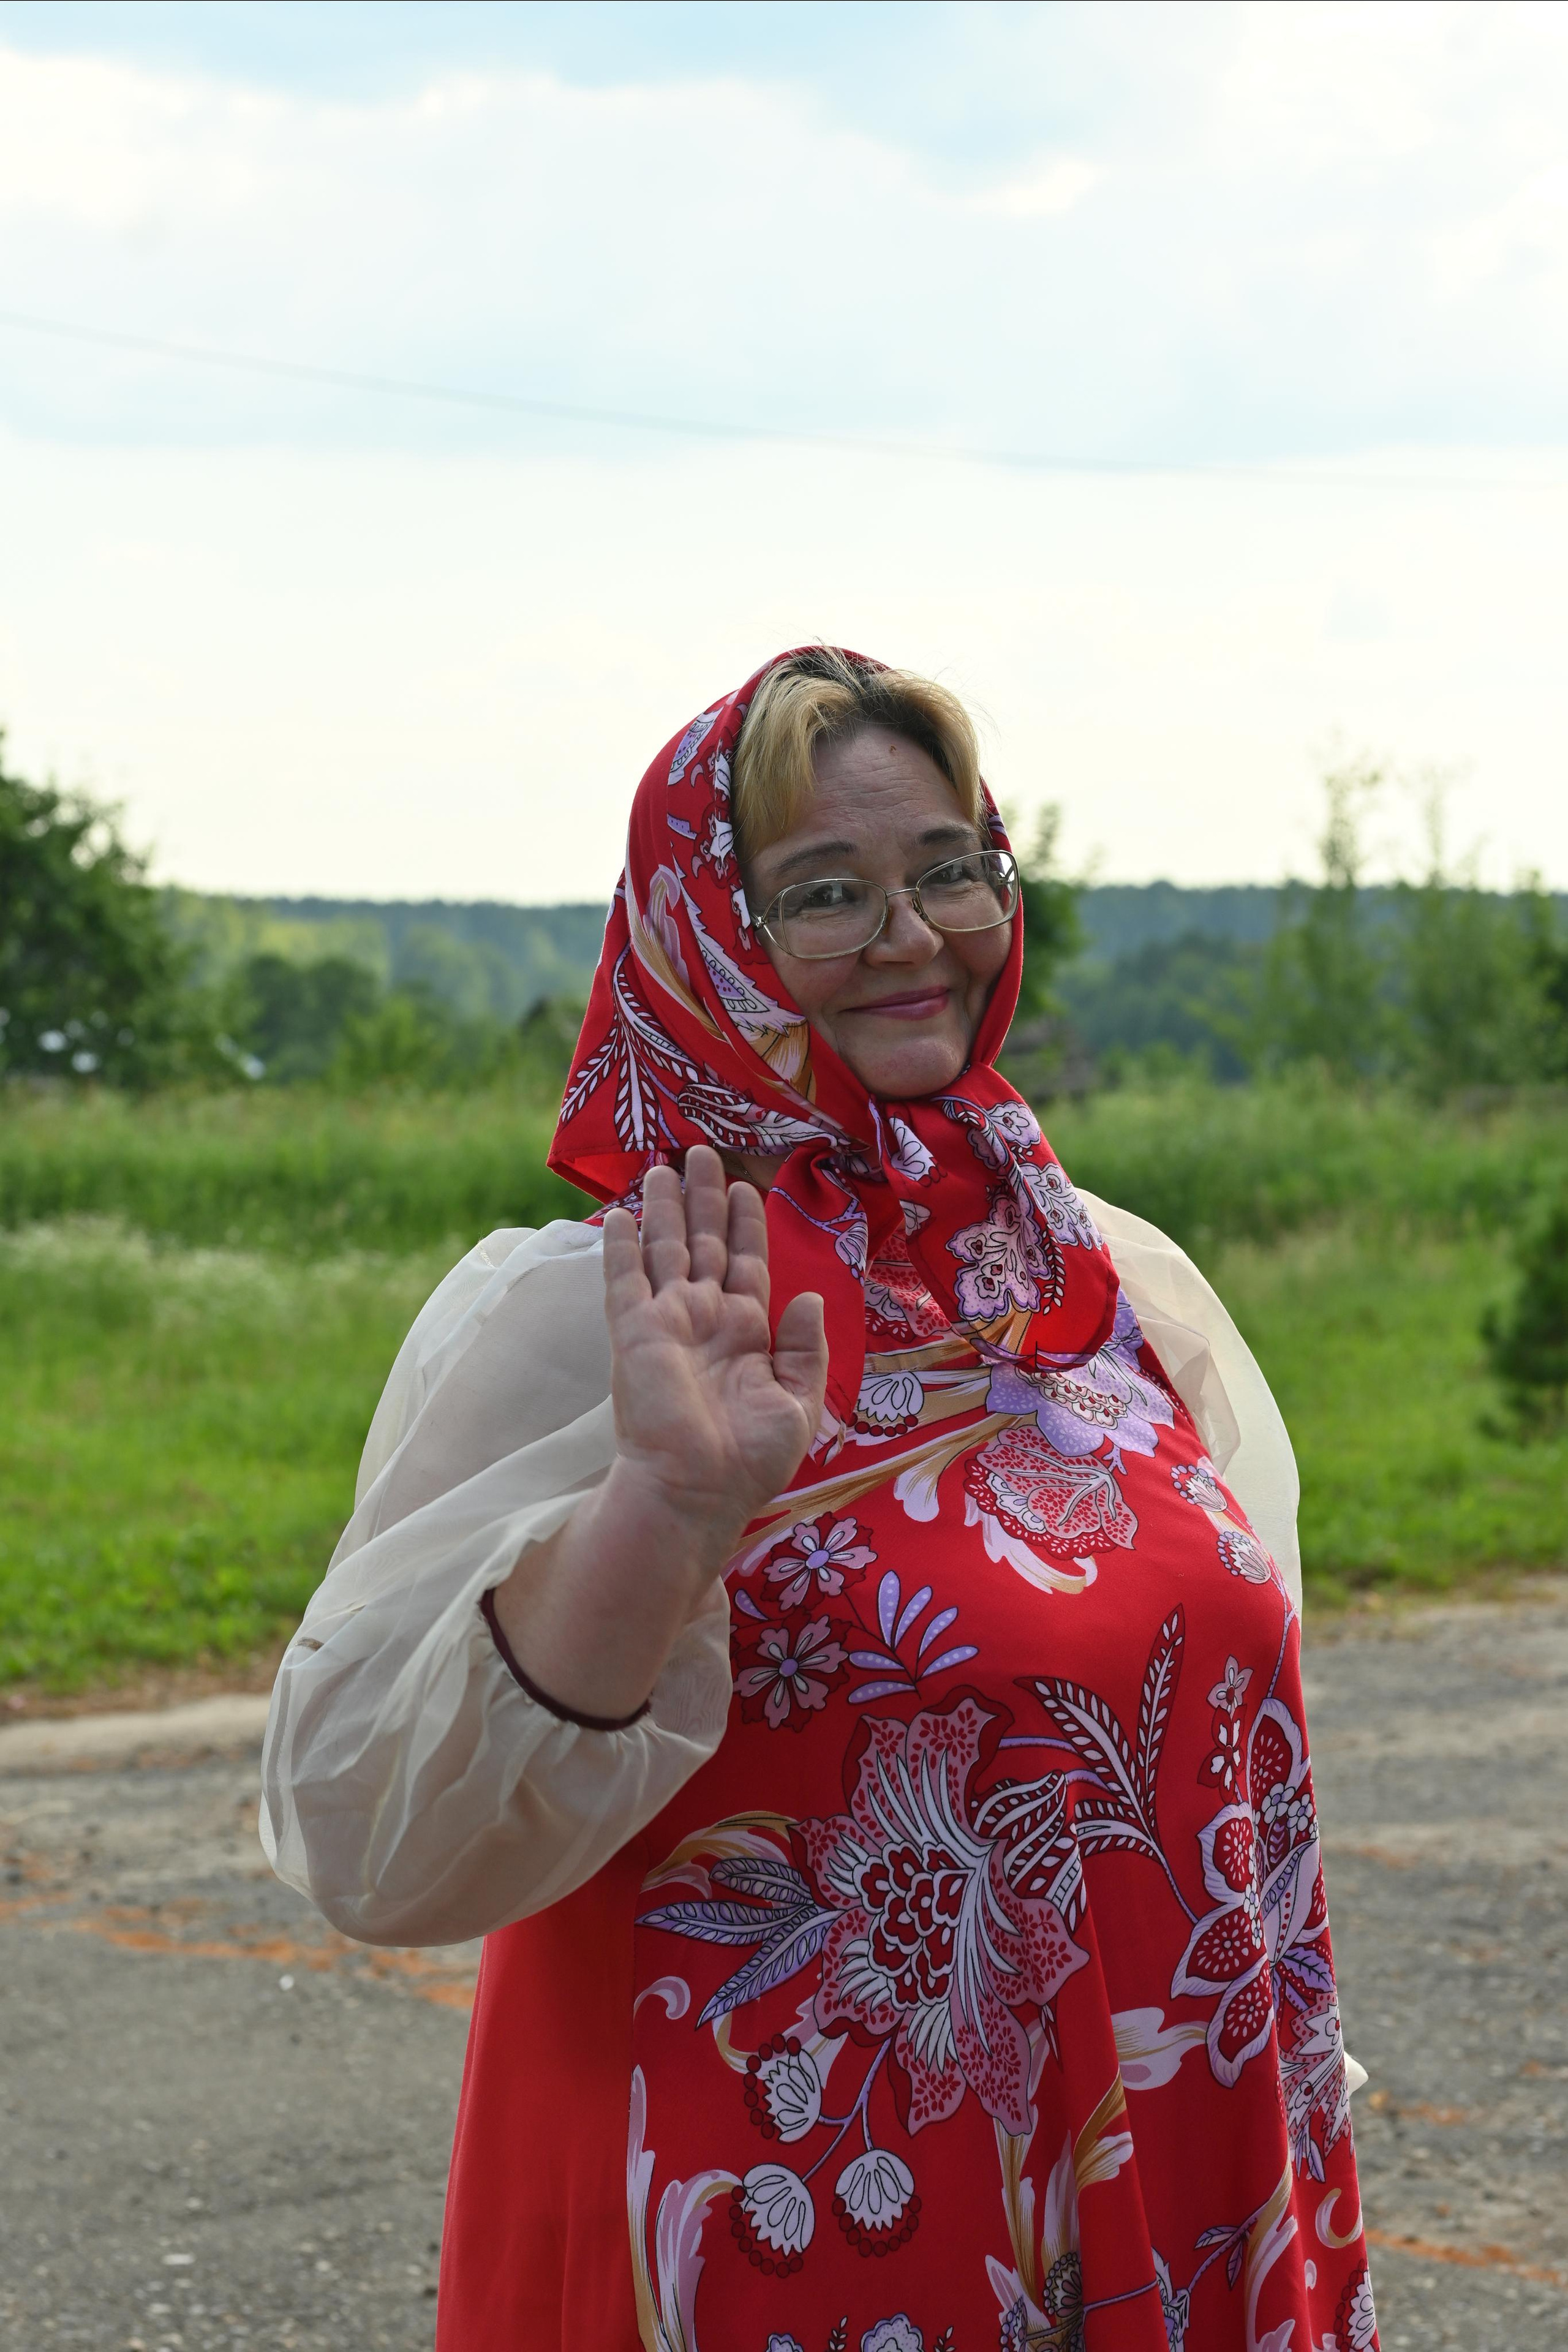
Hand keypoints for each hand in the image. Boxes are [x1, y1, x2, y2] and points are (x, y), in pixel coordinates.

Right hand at [602, 1147, 826, 1551]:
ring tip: (664, 1164)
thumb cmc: (749, 1460)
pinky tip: (620, 1215)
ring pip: (665, 1249)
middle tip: (704, 1153)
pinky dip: (622, 1246)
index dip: (744, 1225)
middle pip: (703, 1243)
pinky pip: (625, 1279)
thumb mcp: (798, 1404)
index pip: (744, 1263)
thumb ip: (805, 1350)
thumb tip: (807, 1298)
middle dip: (704, 1199)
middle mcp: (705, 1319)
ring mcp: (667, 1322)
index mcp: (746, 1334)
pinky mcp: (634, 1331)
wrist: (697, 1492)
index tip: (745, 1187)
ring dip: (665, 1207)